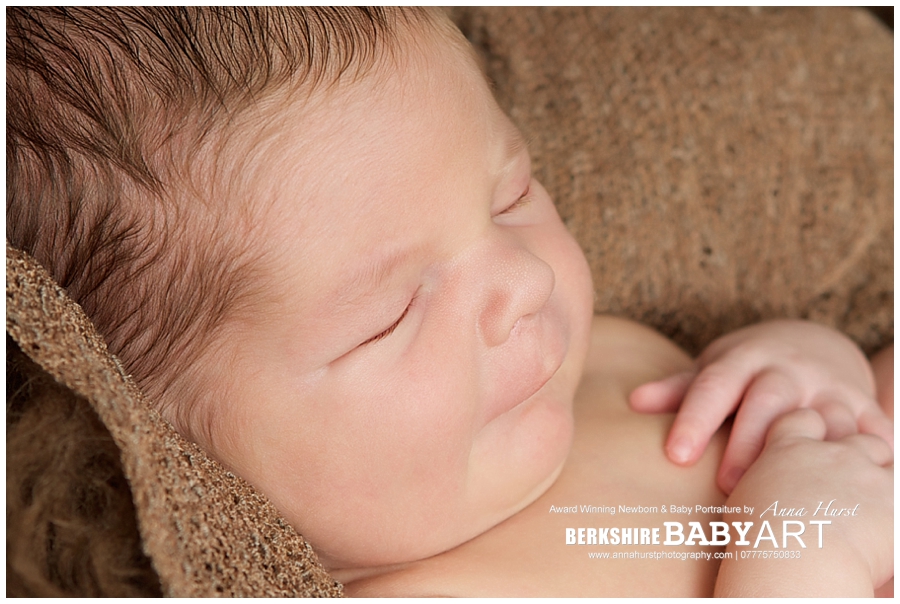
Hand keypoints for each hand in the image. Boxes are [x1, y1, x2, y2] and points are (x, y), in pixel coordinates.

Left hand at [629, 320, 892, 492]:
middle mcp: (787, 369)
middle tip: (729, 484)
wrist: (813, 345)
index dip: (696, 419)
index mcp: (742, 360)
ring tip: (794, 490)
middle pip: (768, 401)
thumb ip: (678, 389)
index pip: (714, 386)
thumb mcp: (713, 369)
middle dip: (749, 441)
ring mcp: (828, 386)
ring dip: (812, 449)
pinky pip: (870, 430)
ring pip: (822, 415)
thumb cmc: (746, 369)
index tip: (676, 455)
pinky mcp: (862, 404)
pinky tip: (854, 482)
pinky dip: (868, 451)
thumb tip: (633, 402)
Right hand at [721, 409, 892, 594]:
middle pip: (847, 430)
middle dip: (851, 447)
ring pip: (879, 448)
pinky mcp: (893, 494)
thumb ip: (762, 490)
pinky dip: (893, 499)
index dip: (810, 428)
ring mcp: (863, 470)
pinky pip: (898, 481)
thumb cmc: (761, 542)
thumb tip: (761, 502)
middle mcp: (828, 452)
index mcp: (786, 449)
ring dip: (877, 466)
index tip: (810, 446)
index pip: (802, 419)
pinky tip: (884, 517)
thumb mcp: (743, 506)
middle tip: (845, 473)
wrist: (800, 562)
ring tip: (870, 494)